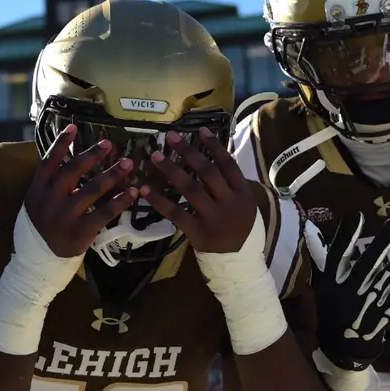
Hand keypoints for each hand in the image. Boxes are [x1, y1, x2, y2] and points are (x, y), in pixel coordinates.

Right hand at [24, 124, 138, 258]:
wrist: (38, 260)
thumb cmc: (42, 227)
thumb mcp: (37, 203)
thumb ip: (51, 184)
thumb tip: (73, 160)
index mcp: (37, 190)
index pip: (48, 162)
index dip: (60, 143)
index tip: (74, 126)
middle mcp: (50, 201)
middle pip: (72, 171)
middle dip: (91, 155)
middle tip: (108, 144)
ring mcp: (65, 217)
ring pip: (91, 190)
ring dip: (111, 174)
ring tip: (127, 163)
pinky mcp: (80, 232)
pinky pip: (104, 213)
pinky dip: (120, 201)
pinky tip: (132, 192)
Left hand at [138, 128, 256, 253]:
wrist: (240, 261)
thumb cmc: (239, 227)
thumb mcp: (243, 203)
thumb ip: (230, 183)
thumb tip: (213, 153)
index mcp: (242, 193)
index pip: (228, 164)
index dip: (214, 146)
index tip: (199, 129)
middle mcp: (230, 203)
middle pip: (207, 172)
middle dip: (188, 152)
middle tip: (170, 137)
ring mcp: (214, 218)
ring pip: (190, 189)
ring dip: (171, 170)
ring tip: (155, 156)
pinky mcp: (198, 233)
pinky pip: (176, 213)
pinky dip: (159, 200)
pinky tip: (145, 189)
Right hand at [305, 211, 389, 370]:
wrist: (342, 349)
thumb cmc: (331, 313)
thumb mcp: (324, 289)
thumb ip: (326, 264)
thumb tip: (317, 235)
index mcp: (331, 284)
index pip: (338, 255)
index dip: (347, 235)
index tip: (357, 214)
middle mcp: (349, 292)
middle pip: (367, 265)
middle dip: (380, 244)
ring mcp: (367, 305)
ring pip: (385, 281)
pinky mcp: (382, 315)